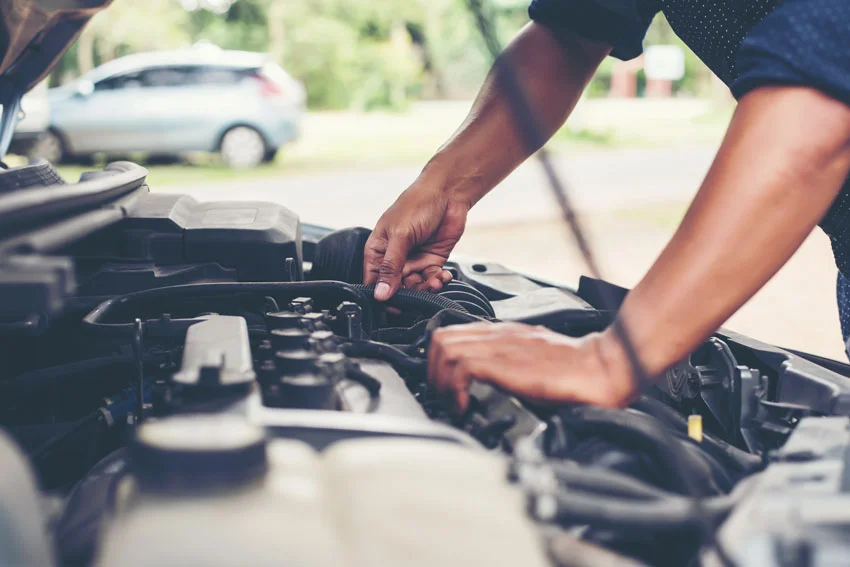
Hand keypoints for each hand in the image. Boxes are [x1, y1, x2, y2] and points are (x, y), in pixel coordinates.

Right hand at [364, 177, 468, 300]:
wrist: (447, 193)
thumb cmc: (417, 204)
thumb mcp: (400, 236)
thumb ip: (391, 266)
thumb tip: (380, 293)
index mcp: (378, 250)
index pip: (374, 280)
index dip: (382, 294)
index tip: (392, 305)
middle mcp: (394, 257)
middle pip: (396, 287)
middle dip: (408, 292)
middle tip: (418, 291)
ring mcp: (413, 260)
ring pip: (416, 286)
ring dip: (425, 288)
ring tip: (434, 282)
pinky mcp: (431, 260)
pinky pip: (432, 279)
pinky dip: (438, 281)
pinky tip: (442, 277)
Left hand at [428, 322, 635, 410]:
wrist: (601, 367)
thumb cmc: (575, 369)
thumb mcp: (531, 362)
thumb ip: (509, 365)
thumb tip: (487, 385)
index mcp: (503, 333)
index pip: (451, 334)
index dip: (438, 362)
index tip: (445, 388)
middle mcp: (498, 334)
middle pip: (440, 338)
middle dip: (432, 371)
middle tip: (444, 396)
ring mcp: (500, 346)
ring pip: (444, 348)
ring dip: (440, 380)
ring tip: (452, 402)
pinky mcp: (506, 363)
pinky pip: (461, 365)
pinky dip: (454, 388)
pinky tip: (465, 405)